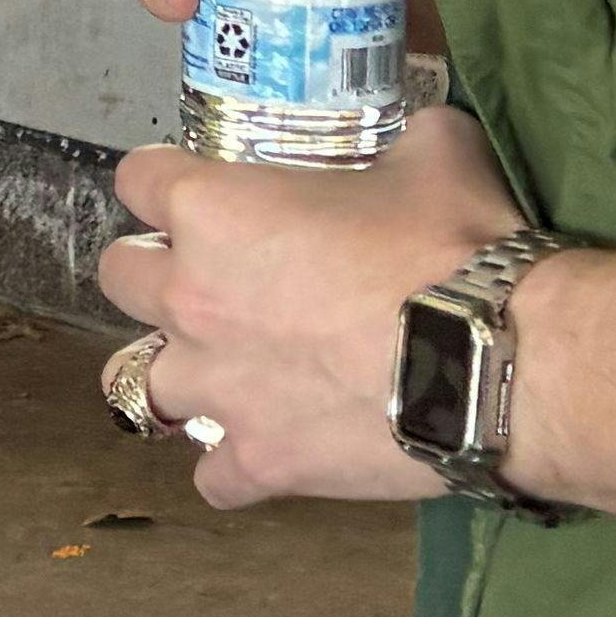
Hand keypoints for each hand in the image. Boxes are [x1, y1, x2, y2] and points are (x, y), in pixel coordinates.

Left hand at [97, 108, 523, 508]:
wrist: (497, 359)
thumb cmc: (455, 244)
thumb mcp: (435, 151)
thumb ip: (402, 141)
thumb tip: (416, 141)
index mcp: (215, 210)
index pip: (138, 180)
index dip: (163, 178)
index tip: (192, 186)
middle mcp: (192, 297)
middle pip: (118, 276)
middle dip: (153, 270)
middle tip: (210, 274)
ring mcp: (216, 388)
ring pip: (135, 383)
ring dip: (174, 370)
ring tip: (221, 369)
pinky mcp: (257, 461)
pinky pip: (212, 475)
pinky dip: (233, 465)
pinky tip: (268, 448)